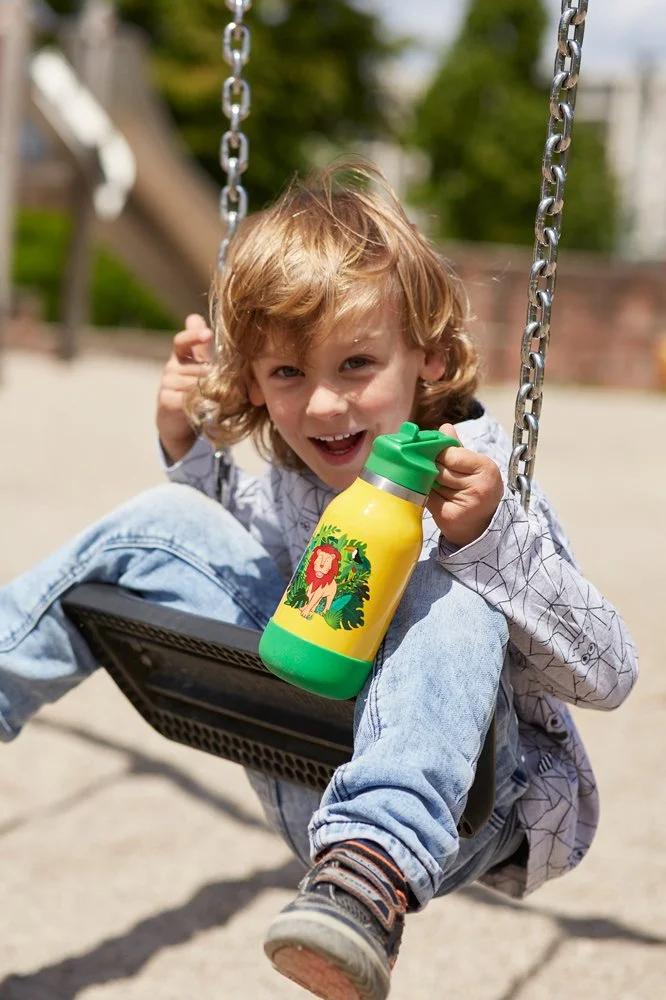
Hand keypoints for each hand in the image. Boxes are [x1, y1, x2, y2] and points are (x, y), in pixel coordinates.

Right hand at [157, 314, 212, 462]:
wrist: (180, 425)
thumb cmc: (196, 393)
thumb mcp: (202, 369)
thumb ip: (205, 349)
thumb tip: (198, 319)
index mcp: (181, 356)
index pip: (182, 341)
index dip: (194, 336)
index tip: (208, 334)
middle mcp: (171, 367)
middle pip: (201, 368)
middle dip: (220, 378)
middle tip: (236, 387)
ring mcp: (167, 384)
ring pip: (199, 384)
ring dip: (216, 393)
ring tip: (226, 400)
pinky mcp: (166, 401)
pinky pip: (191, 399)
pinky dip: (205, 404)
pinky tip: (211, 409)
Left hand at [426, 424, 503, 546]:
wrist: (482, 524)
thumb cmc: (476, 489)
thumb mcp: (474, 466)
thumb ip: (457, 448)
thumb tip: (444, 428)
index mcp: (486, 468)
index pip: (451, 454)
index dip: (439, 454)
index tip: (434, 454)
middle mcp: (479, 487)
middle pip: (440, 470)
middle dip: (431, 468)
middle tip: (430, 469)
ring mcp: (465, 503)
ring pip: (431, 483)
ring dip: (426, 482)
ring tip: (434, 484)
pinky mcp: (450, 516)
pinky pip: (427, 498)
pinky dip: (424, 495)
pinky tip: (432, 496)